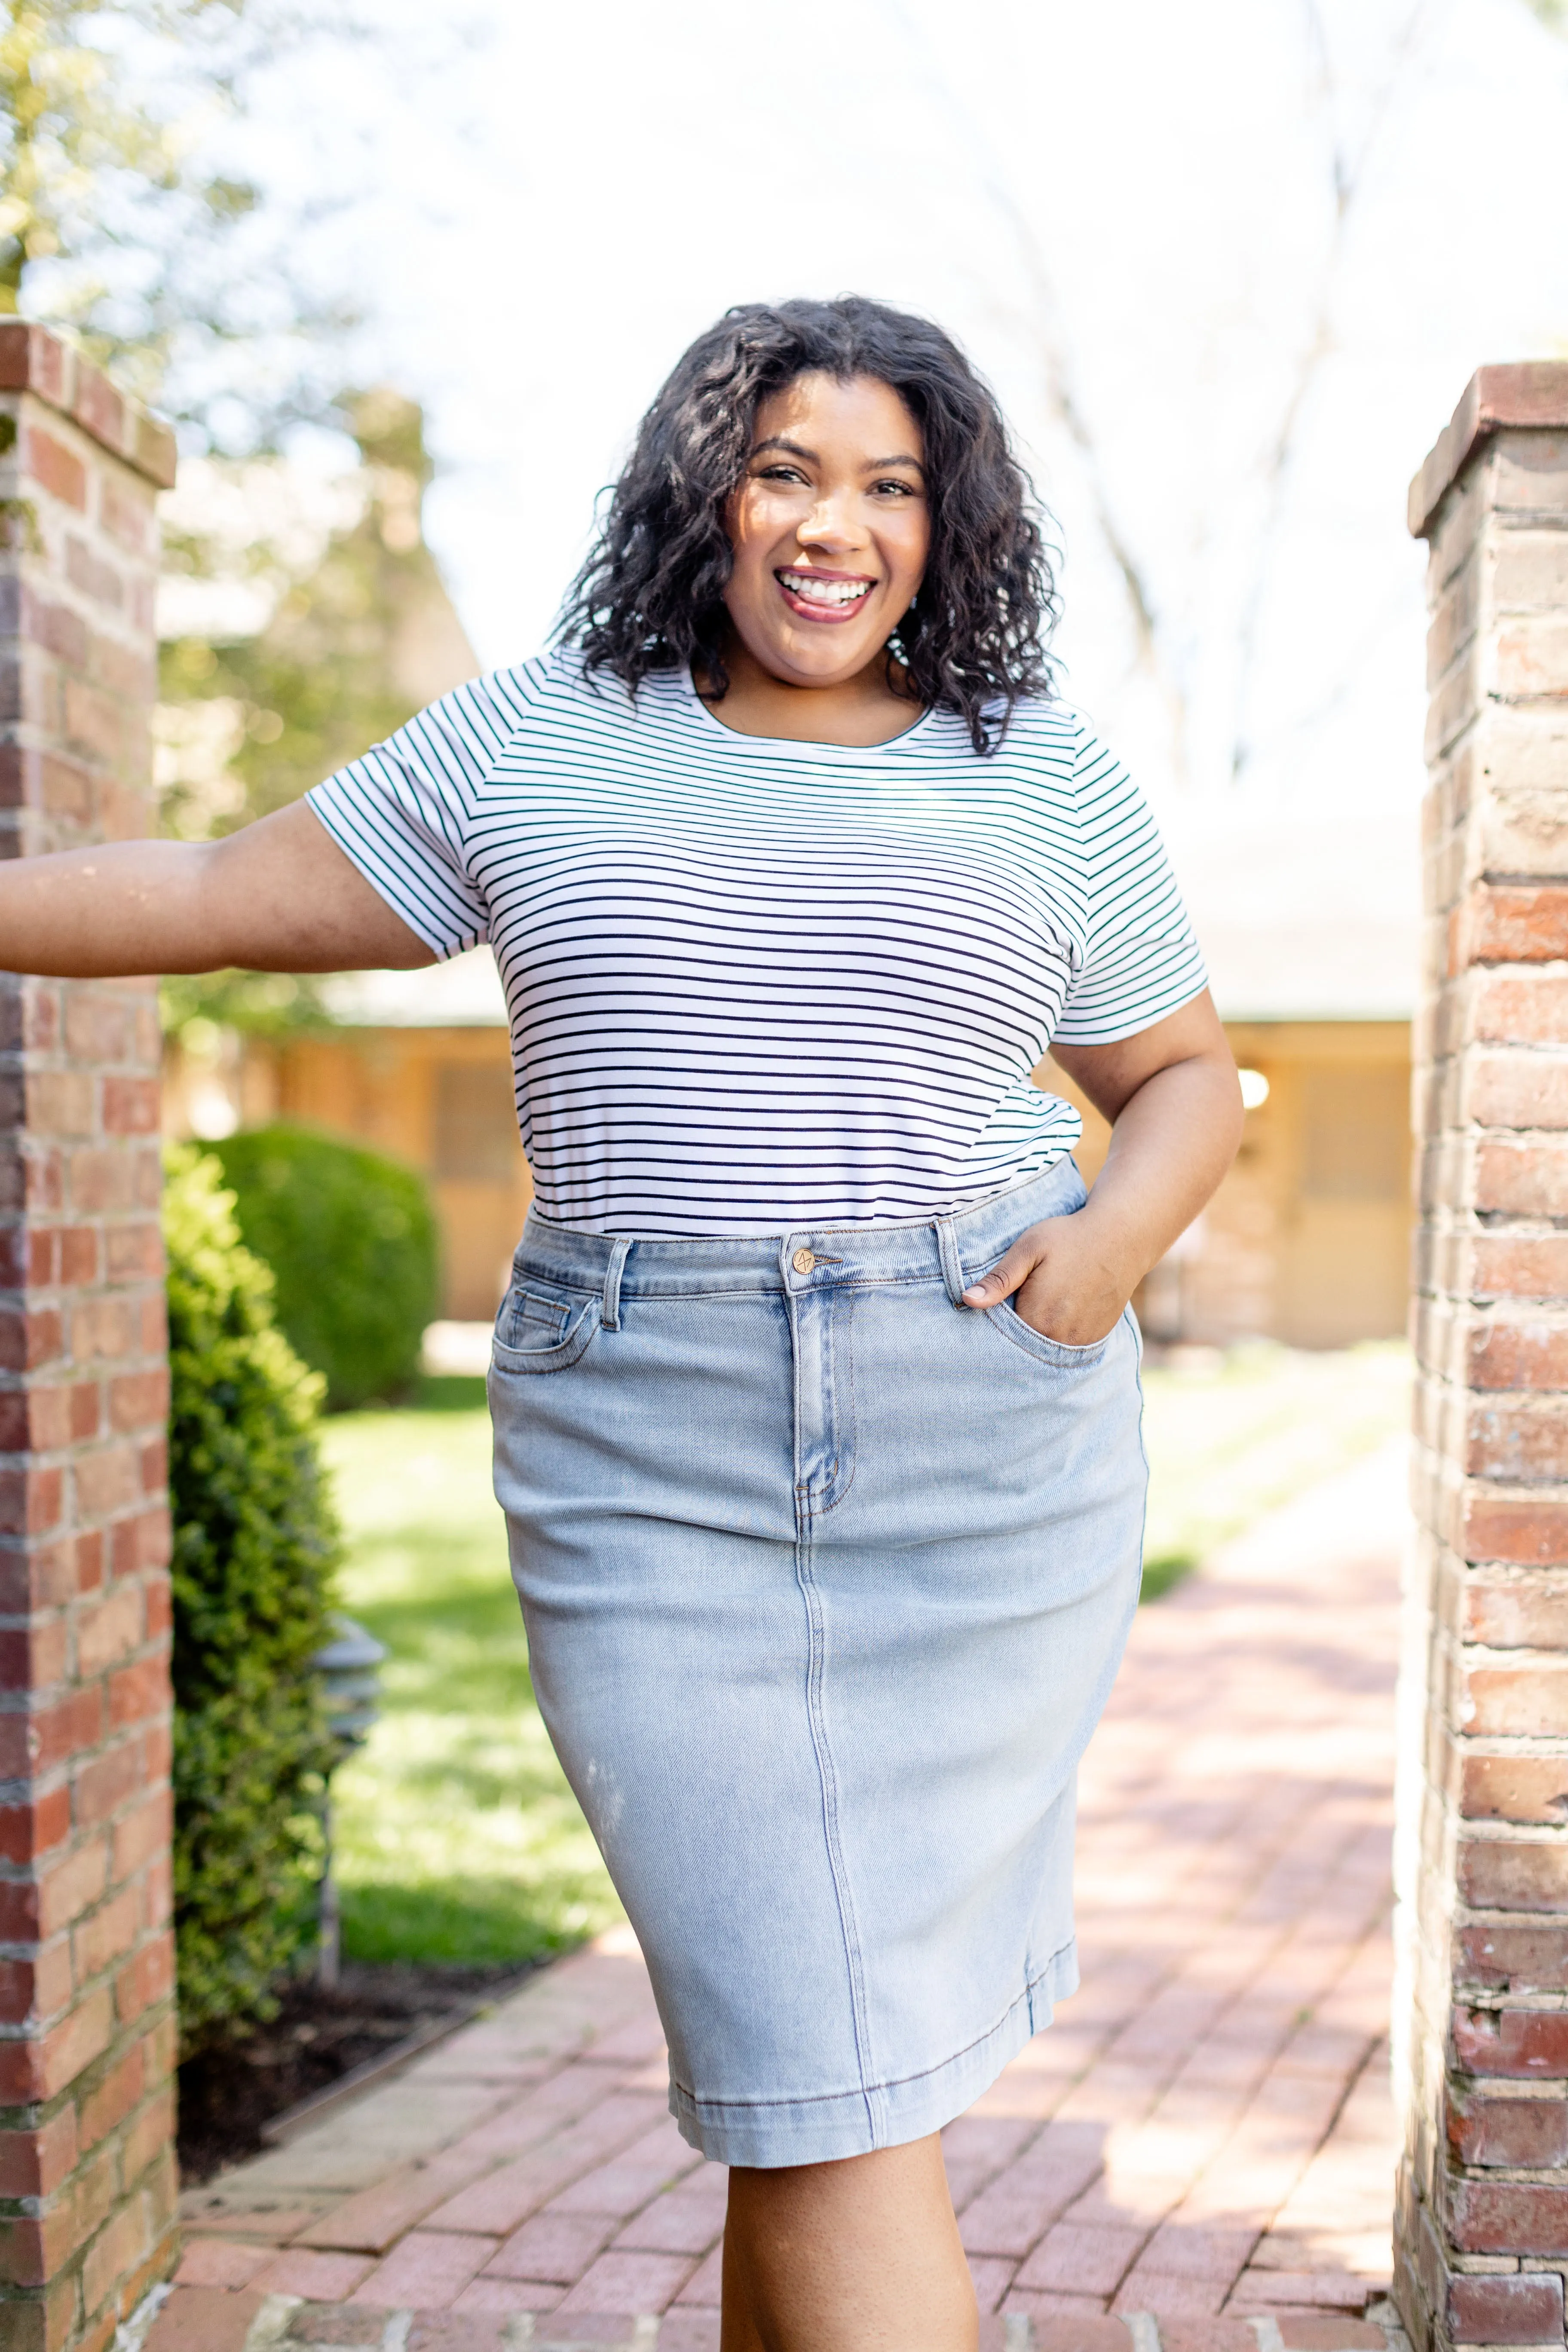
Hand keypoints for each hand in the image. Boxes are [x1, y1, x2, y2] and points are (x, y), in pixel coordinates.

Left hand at [960, 1210, 1131, 1347]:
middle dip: (1011, 1332)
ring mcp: (1079, 1340)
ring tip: (1038, 1304)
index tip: (992, 1306)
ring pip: (1043, 1346)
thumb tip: (967, 1300)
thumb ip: (999, 1279)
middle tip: (1018, 1300)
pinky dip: (1055, 1335)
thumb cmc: (1069, 1238)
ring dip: (1035, 1333)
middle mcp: (1058, 1337)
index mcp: (1036, 1317)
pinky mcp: (1094, 1338)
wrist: (1122, 1238)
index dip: (993, 1322)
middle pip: (1021, 1345)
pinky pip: (1065, 1346)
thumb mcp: (1028, 1249)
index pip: (1000, 1335)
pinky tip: (1055, 1313)